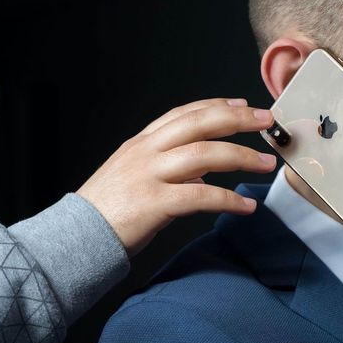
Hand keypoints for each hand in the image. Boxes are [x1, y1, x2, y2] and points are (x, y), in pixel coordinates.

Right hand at [77, 98, 276, 256]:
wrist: (75, 237)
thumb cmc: (105, 212)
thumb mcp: (132, 178)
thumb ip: (166, 171)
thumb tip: (201, 175)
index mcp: (140, 144)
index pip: (183, 114)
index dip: (215, 106)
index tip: (242, 105)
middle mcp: (146, 153)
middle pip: (199, 123)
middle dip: (238, 119)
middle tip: (267, 122)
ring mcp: (149, 175)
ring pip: (205, 154)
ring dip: (242, 157)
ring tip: (267, 164)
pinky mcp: (154, 203)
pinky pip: (201, 197)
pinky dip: (228, 201)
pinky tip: (246, 206)